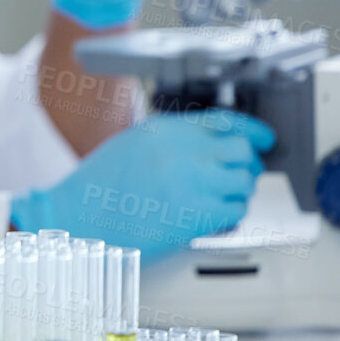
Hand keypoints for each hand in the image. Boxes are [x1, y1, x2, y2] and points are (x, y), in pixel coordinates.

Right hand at [10, 109, 276, 264]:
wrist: (75, 218)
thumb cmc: (95, 188)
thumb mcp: (131, 145)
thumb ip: (170, 140)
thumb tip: (208, 145)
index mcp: (164, 129)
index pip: (225, 121)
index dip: (252, 130)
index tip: (264, 139)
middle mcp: (182, 151)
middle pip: (242, 150)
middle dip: (246, 164)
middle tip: (240, 176)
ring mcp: (191, 182)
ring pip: (243, 182)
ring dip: (238, 193)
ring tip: (221, 201)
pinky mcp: (195, 214)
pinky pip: (235, 211)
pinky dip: (231, 217)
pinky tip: (214, 219)